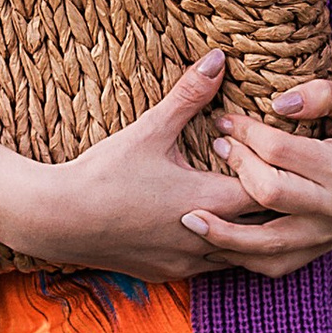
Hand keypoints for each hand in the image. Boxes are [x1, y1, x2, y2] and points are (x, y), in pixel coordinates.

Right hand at [6, 54, 263, 282]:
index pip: (270, 191)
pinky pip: (208, 268)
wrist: (58, 221)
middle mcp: (206, 238)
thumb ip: (189, 95)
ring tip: (248, 207)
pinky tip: (209, 229)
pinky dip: (217, 249)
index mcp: (210, 200)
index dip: (273, 171)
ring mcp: (187, 263)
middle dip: (270, 206)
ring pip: (239, 255)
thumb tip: (219, 58)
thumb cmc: (104, 174)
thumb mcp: (150, 129)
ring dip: (246, 232)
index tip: (267, 150)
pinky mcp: (166, 274)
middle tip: (272, 179)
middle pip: (263, 229)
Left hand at [182, 73, 331, 274]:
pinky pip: (278, 266)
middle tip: (214, 146)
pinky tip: (216, 247)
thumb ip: (321, 94)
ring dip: (225, 235)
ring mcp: (327, 235)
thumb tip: (278, 104)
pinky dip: (244, 260)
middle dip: (235, 168)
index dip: (246, 133)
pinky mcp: (321, 249)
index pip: (280, 152)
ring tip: (190, 220)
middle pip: (269, 195)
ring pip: (268, 245)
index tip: (223, 119)